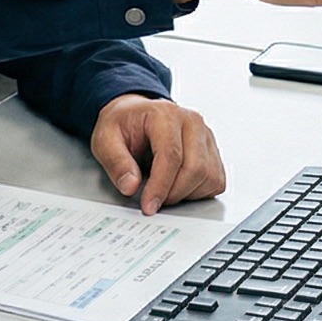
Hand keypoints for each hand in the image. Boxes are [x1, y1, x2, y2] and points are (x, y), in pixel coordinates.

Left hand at [91, 94, 225, 215]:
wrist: (136, 115)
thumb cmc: (123, 124)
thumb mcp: (105, 140)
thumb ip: (116, 162)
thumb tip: (130, 186)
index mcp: (165, 114)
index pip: (171, 156)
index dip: (160, 186)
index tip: (148, 205)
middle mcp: (191, 122)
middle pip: (195, 169)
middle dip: (173, 193)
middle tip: (153, 201)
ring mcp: (206, 136)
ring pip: (209, 177)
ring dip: (186, 194)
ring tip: (163, 190)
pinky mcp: (213, 151)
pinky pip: (216, 181)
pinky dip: (199, 192)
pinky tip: (178, 187)